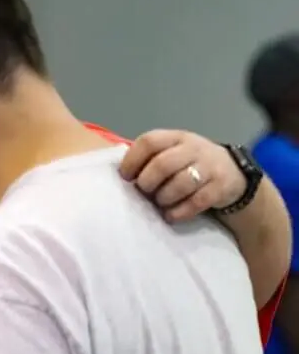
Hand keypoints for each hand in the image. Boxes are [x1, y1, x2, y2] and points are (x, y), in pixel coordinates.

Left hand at [119, 129, 243, 221]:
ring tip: (160, 203)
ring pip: (181, 183)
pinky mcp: (222, 186)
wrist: (232, 174)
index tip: (125, 177)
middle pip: (163, 164)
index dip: (132, 160)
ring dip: (164, 198)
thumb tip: (121, 176)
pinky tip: (171, 215)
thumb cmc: (188, 165)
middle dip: (148, 183)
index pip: (149, 141)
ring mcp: (210, 165)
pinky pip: (197, 201)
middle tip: (145, 192)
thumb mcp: (171, 153)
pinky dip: (179, 212)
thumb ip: (150, 159)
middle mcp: (193, 147)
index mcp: (175, 137)